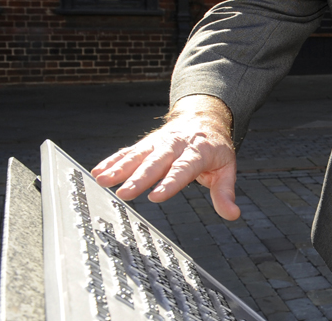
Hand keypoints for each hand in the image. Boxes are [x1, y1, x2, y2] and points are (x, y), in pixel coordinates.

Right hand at [92, 95, 240, 219]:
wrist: (204, 117)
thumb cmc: (215, 147)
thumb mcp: (227, 168)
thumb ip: (225, 192)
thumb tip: (232, 214)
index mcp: (198, 151)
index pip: (183, 169)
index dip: (170, 182)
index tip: (156, 196)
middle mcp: (176, 145)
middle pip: (157, 162)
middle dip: (140, 177)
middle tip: (125, 193)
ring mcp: (159, 143)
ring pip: (139, 155)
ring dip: (120, 168)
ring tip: (104, 181)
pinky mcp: (147, 143)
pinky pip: (128, 151)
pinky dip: (113, 161)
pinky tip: (99, 171)